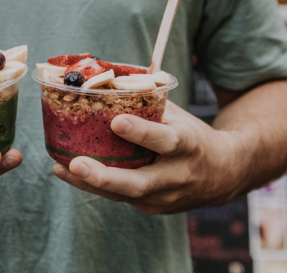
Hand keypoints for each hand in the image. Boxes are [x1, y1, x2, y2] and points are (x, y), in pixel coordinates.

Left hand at [53, 101, 246, 214]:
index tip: (117, 122)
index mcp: (188, 145)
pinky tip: (68, 172)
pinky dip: (93, 186)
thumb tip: (108, 78)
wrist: (225, 174)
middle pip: (139, 183)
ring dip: (89, 183)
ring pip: (123, 194)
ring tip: (61, 169)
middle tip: (76, 164)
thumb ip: (148, 103)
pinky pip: (119, 197)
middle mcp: (177, 176)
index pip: (165, 141)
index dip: (142, 132)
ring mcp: (164, 198)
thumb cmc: (192, 136)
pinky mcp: (152, 208)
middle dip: (105, 177)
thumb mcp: (178, 116)